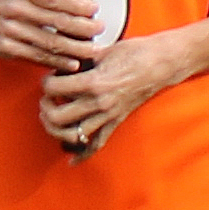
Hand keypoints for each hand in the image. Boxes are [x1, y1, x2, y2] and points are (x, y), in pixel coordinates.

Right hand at [0, 0, 103, 70]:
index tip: (94, 9)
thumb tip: (78, 2)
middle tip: (99, 28)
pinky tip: (73, 62)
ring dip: (75, 47)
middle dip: (82, 26)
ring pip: (49, 41)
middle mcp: (15, 9)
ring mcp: (10, 30)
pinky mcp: (8, 49)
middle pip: (55, 20)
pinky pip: (38, 57)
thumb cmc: (1, 2)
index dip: (77, 5)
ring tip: (92, 49)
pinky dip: (58, 61)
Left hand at [39, 32, 176, 160]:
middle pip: (58, 116)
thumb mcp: (104, 50)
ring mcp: (108, 115)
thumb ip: (81, 55)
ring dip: (57, 130)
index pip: (54, 88)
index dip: (46, 82)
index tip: (47, 78)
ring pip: (73, 135)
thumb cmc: (136, 52)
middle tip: (46, 99)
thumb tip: (63, 55)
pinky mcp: (116, 121)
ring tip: (52, 119)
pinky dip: (82, 155)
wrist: (162, 63)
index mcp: (94, 82)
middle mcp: (99, 103)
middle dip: (46, 107)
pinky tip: (71, 159)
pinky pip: (97, 144)